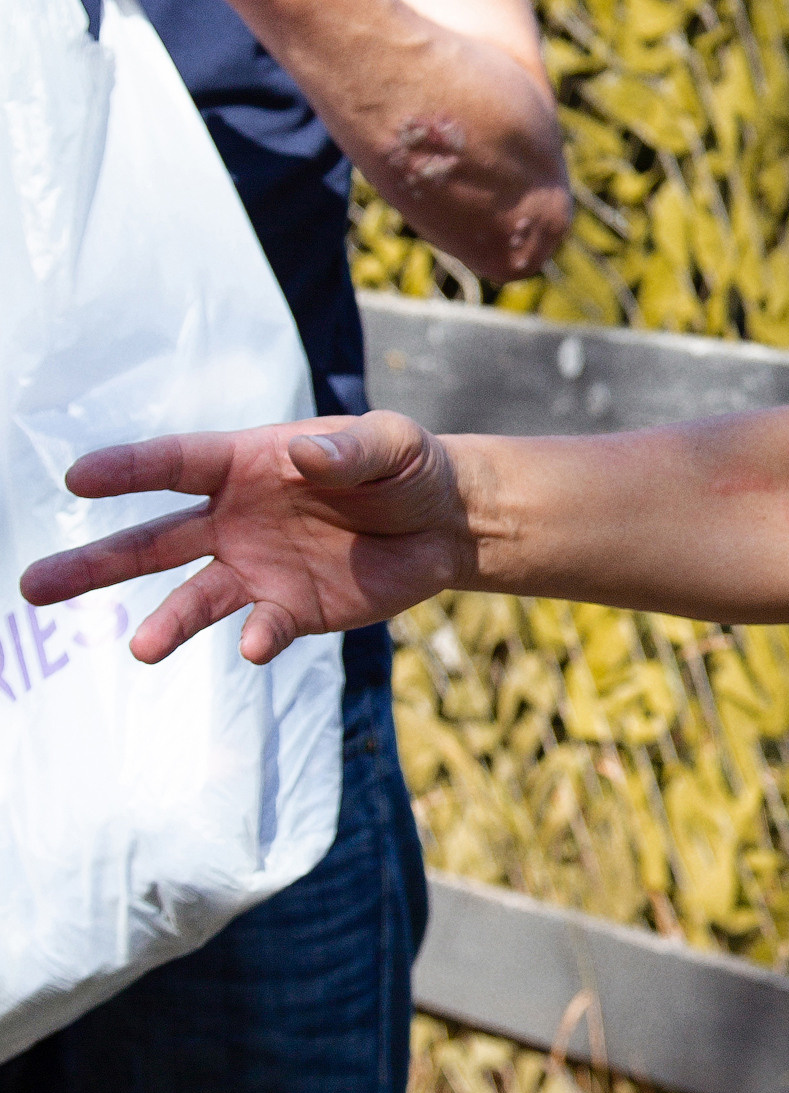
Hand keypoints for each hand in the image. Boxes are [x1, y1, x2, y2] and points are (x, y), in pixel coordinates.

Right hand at [19, 413, 474, 663]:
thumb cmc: (406, 466)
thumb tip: (304, 453)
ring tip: (141, 648)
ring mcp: (255, 567)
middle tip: (33, 586)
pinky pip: (261, 626)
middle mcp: (234, 518)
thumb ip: (350, 450)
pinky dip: (256, 637)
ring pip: (192, 597)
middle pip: (151, 542)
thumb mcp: (391, 444)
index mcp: (246, 463)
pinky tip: (253, 644)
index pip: (173, 465)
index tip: (76, 478)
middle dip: (94, 562)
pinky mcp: (289, 609)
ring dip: (166, 623)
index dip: (127, 469)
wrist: (444, 523)